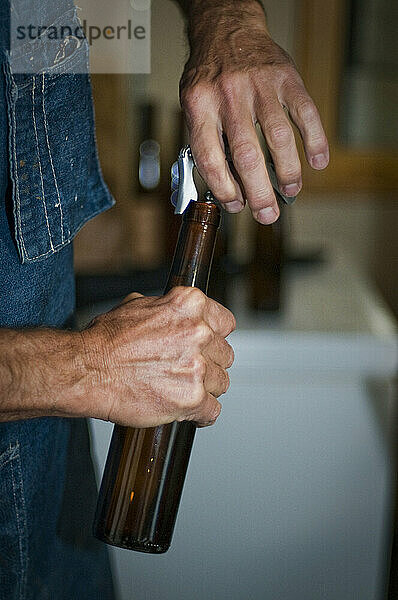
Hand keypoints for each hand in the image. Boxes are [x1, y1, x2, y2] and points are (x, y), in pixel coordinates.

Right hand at [80, 287, 235, 427]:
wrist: (87, 371)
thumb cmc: (106, 340)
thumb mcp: (138, 305)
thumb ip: (168, 309)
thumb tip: (178, 313)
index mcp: (190, 305)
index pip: (226, 323)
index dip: (215, 337)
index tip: (208, 346)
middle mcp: (199, 333)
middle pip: (225, 355)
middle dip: (209, 363)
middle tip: (188, 370)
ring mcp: (197, 367)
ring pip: (221, 383)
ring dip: (204, 388)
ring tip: (181, 389)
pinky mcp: (192, 399)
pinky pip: (213, 411)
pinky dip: (202, 415)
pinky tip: (190, 411)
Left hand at [180, 0, 328, 223]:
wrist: (227, 31)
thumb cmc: (209, 77)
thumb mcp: (193, 106)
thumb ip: (205, 143)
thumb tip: (227, 188)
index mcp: (200, 105)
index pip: (209, 156)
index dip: (223, 188)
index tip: (235, 204)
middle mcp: (229, 95)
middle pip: (246, 154)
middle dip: (259, 192)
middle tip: (268, 214)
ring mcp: (260, 85)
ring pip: (278, 137)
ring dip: (287, 172)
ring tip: (289, 191)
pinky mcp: (286, 78)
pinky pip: (305, 113)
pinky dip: (315, 140)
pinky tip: (317, 162)